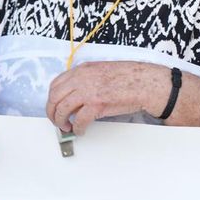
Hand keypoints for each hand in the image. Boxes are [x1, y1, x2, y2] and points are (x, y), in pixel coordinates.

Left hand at [45, 60, 168, 134]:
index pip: (56, 84)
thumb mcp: (103, 71)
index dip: (53, 99)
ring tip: (67, 127)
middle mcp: (82, 78)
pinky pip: (78, 120)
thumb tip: (76, 94)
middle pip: (54, 97)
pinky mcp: (96, 104)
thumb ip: (87, 79)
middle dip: (53, 112)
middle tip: (58, 121)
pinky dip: (77, 128)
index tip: (55, 107)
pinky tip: (81, 130)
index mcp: (83, 69)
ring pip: (62, 109)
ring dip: (61, 122)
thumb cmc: (130, 78)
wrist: (147, 83)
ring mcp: (88, 91)